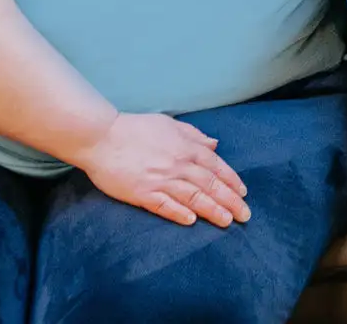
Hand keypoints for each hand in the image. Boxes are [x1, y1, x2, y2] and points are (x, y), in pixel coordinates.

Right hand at [72, 112, 250, 226]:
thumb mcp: (169, 124)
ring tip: (227, 221)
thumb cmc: (135, 128)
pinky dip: (179, 213)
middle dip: (230, 201)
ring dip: (212, 210)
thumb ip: (194, 135)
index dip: (232, 181)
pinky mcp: (142, 193)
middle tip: (245, 216)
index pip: (216, 166)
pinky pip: (165, 206)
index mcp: (186, 147)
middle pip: (210, 184)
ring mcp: (160, 180)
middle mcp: (177, 164)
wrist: (101, 137)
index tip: (243, 194)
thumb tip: (214, 144)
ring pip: (193, 197)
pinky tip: (192, 221)